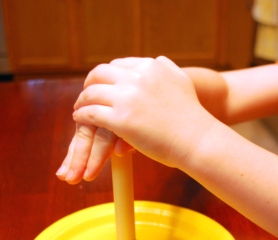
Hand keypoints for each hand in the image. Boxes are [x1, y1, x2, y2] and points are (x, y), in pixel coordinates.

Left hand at [57, 56, 210, 183]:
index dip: (107, 77)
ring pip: (92, 93)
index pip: (119, 65)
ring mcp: (128, 98)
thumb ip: (168, 69)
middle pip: (100, 74)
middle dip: (90, 84)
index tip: (103, 86)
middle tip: (86, 95)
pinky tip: (80, 119)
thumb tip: (157, 61)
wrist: (198, 141)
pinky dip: (82, 115)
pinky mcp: (121, 120)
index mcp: (152, 67)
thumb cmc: (192, 118)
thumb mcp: (183, 82)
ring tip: (80, 108)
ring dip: (82, 100)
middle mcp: (138, 77)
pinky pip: (91, 113)